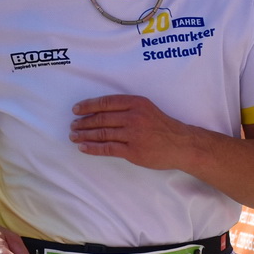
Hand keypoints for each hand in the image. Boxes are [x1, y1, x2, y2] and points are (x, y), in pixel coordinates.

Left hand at [70, 94, 193, 169]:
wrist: (180, 144)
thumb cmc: (162, 126)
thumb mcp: (146, 109)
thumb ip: (127, 108)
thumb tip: (100, 111)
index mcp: (136, 103)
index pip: (106, 102)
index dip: (88, 106)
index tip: (76, 110)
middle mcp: (133, 117)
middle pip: (101, 118)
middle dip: (83, 122)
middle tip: (73, 126)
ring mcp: (133, 134)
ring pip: (102, 133)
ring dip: (84, 135)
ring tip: (74, 136)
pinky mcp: (133, 151)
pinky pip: (107, 148)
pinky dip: (93, 148)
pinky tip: (83, 147)